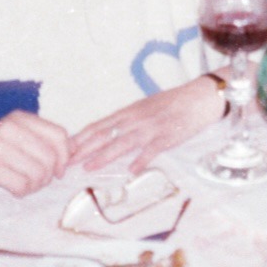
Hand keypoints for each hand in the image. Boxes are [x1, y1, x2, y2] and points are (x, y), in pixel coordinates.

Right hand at [0, 112, 69, 202]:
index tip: (56, 171)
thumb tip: (74, 151)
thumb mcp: (11, 139)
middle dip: (47, 176)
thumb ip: (39, 141)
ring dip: (33, 186)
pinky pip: (22, 185)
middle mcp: (10, 127)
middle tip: (32, 182)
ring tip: (19, 184)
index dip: (64, 158)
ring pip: (39, 174)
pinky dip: (20, 192)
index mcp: (20, 118)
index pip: (60, 136)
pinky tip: (9, 189)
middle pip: (52, 158)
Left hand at [69, 76, 226, 173]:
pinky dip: (141, 159)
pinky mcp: (169, 136)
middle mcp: (137, 118)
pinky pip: (153, 149)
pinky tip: (131, 170)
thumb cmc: (175, 102)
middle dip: (84, 149)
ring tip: (89, 168)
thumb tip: (111, 134)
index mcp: (130, 111)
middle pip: (105, 134)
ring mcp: (152, 127)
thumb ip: (130, 120)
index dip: (81, 137)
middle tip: (66, 163)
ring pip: (123, 142)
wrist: (202, 96)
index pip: (99, 125)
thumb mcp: (148, 107)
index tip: (64, 149)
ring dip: (105, 155)